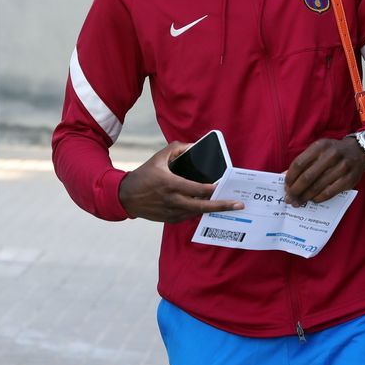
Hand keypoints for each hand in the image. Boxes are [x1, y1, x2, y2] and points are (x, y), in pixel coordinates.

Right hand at [118, 142, 243, 222]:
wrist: (125, 197)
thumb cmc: (143, 176)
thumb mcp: (158, 158)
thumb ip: (176, 149)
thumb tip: (192, 146)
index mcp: (170, 184)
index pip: (195, 189)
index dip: (210, 189)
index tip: (222, 187)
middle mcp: (172, 200)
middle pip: (201, 206)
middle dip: (221, 206)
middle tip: (238, 206)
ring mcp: (171, 212)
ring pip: (197, 213)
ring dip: (211, 209)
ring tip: (227, 205)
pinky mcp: (169, 219)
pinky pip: (189, 216)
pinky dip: (198, 211)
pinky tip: (208, 206)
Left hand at [284, 138, 364, 206]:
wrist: (359, 152)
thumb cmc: (333, 152)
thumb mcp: (319, 150)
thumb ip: (304, 161)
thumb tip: (286, 176)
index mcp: (320, 146)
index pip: (299, 163)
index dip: (290, 177)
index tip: (286, 186)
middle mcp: (331, 155)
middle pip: (307, 177)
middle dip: (295, 190)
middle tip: (289, 198)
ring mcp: (342, 168)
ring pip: (317, 187)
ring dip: (305, 197)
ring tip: (298, 202)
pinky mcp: (349, 180)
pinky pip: (329, 192)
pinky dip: (319, 198)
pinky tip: (313, 200)